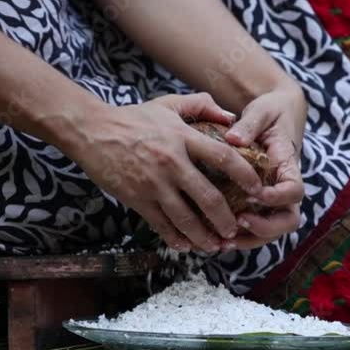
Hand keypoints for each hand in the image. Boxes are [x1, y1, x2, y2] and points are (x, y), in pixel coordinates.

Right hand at [65, 93, 263, 252]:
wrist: (92, 132)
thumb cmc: (132, 118)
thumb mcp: (168, 104)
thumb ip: (200, 105)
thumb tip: (230, 117)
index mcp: (183, 138)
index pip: (223, 157)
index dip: (245, 175)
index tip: (257, 188)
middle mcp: (172, 162)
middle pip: (208, 197)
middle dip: (226, 218)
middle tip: (236, 229)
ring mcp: (154, 183)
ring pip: (186, 218)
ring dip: (204, 236)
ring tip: (215, 245)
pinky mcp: (137, 199)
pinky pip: (161, 224)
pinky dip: (176, 238)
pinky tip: (186, 245)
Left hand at [224, 81, 306, 249]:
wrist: (276, 114)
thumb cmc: (270, 112)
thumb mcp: (262, 111)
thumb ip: (250, 124)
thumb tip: (233, 139)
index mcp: (289, 165)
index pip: (295, 190)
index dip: (278, 198)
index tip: (256, 195)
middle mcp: (285, 187)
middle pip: (288, 220)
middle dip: (265, 227)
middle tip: (238, 221)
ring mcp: (274, 198)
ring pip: (271, 231)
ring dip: (249, 239)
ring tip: (222, 241)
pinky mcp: (259, 203)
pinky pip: (256, 227)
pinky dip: (240, 237)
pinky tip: (217, 239)